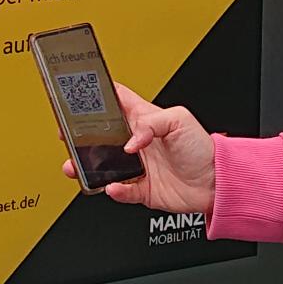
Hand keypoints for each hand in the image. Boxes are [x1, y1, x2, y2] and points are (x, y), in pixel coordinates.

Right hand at [64, 86, 216, 213]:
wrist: (216, 182)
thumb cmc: (203, 148)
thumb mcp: (180, 120)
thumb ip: (152, 123)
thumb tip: (131, 141)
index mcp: (145, 119)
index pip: (117, 101)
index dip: (98, 96)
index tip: (79, 93)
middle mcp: (137, 143)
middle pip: (101, 136)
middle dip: (81, 135)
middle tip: (66, 134)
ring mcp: (137, 166)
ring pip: (102, 166)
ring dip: (87, 166)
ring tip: (75, 166)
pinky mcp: (140, 189)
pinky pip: (120, 190)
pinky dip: (114, 190)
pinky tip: (113, 186)